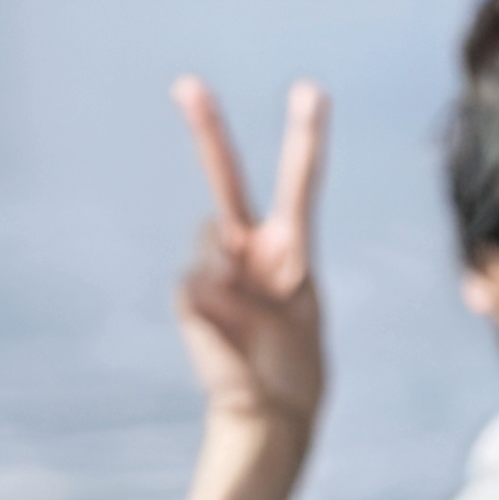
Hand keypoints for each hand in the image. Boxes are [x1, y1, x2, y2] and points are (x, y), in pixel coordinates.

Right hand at [171, 75, 326, 434]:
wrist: (271, 415)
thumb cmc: (295, 369)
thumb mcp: (301, 310)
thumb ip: (275, 263)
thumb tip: (217, 242)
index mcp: (288, 250)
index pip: (299, 184)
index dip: (306, 138)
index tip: (311, 90)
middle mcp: (247, 252)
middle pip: (226, 180)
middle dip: (206, 130)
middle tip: (186, 84)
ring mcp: (215, 270)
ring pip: (210, 233)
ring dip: (233, 266)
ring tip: (255, 317)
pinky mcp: (191, 296)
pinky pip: (199, 279)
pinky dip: (219, 303)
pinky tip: (231, 331)